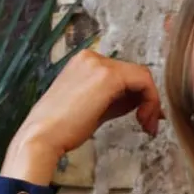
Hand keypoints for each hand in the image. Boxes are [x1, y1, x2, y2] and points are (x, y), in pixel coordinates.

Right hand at [0, 48, 163, 184]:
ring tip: (146, 126)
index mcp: (85, 63)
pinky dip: (151, 100)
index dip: (139, 96)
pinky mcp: (108, 76)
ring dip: (151, 102)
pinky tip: (143, 120)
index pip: (122, 74)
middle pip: (133, 73)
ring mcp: (99, 64)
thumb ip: (116, 101)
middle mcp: (92, 57)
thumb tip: (141, 104)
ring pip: (141, 76)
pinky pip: (143, 81)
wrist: (43, 136)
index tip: (143, 118)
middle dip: (147, 100)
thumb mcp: (94, 109)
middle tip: (149, 125)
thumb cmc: (62, 129)